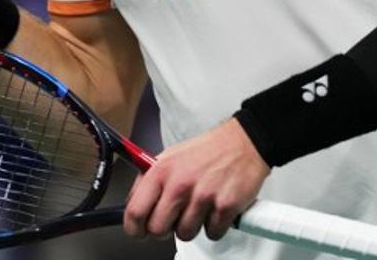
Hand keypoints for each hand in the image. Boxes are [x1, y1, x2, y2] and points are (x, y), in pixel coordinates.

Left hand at [123, 117, 268, 242]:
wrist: (244, 142)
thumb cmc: (206, 151)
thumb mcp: (170, 157)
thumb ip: (149, 181)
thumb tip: (132, 206)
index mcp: (161, 171)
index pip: (135, 211)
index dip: (134, 228)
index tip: (139, 231)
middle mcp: (179, 184)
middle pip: (158, 229)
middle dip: (165, 230)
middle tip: (174, 218)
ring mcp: (203, 196)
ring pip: (185, 234)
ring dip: (192, 226)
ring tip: (199, 207)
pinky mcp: (225, 207)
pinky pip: (212, 233)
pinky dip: (215, 226)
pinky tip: (215, 208)